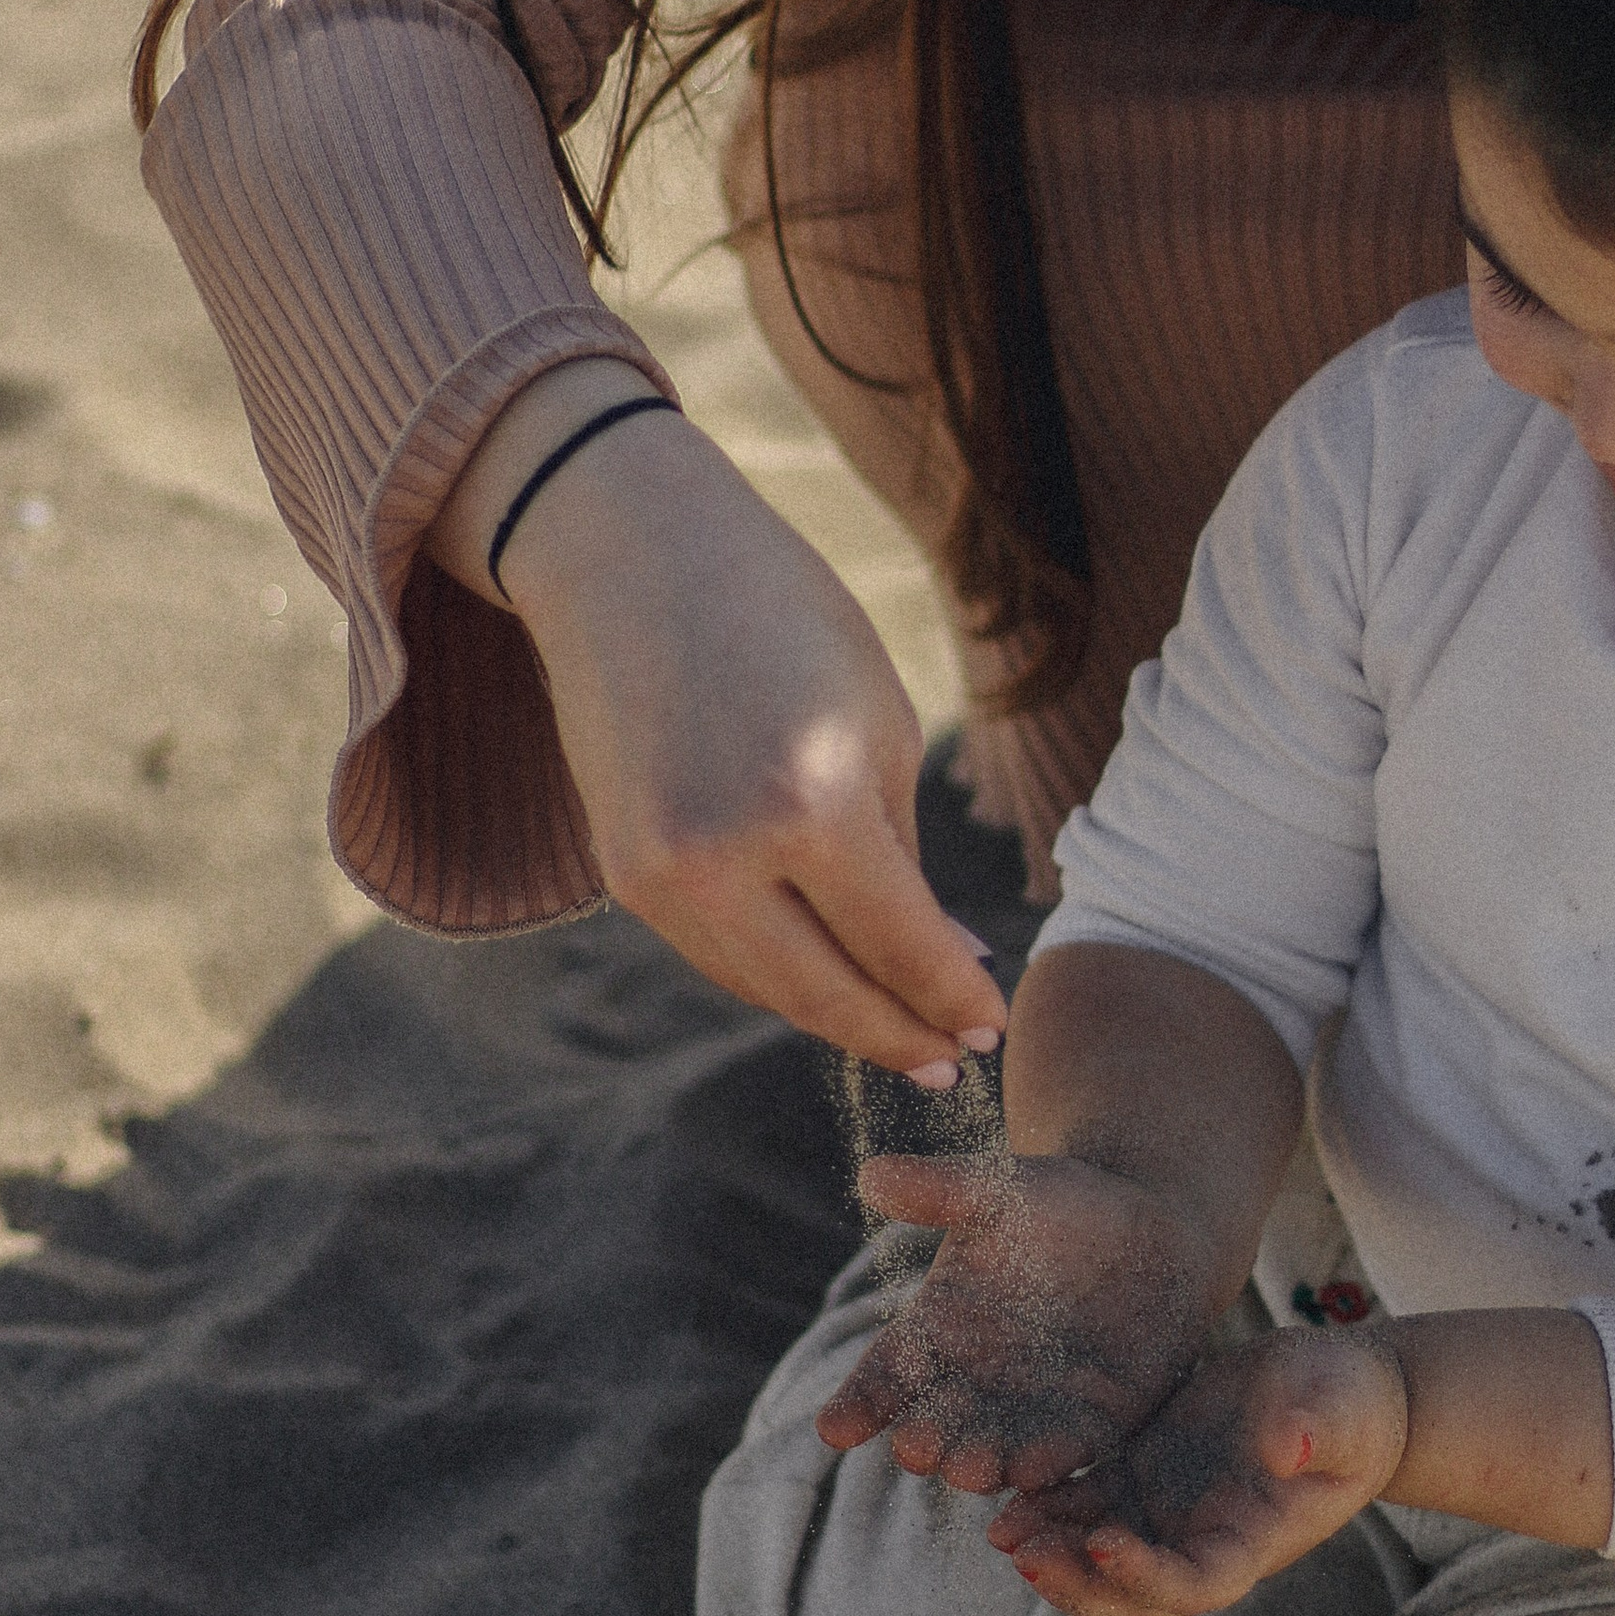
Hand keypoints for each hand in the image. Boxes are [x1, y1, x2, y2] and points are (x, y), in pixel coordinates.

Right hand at [430, 360, 1005, 1079]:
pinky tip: (824, 976)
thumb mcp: (874, 721)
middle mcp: (721, 855)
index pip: (899, 944)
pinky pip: (714, 952)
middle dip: (898, 1035)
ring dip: (836, 1015)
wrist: (630, 554)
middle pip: (825, 994)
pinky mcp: (620, 874)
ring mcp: (657, 873)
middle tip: (953, 1062)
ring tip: (900, 1029)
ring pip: (763, 986)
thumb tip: (948, 963)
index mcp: (809, 804)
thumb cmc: (781, 614)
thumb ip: (903, 856)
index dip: (953, 997)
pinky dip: (773, 974)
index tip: (994, 1025)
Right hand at [815, 1129, 1227, 1496]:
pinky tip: (1038, 1474)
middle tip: (917, 1450)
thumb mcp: (999, 1190)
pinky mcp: (1094, 1423)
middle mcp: (976, 1383)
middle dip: (925, 1441)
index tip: (834, 1428)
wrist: (1150, 1224)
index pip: (886, 1374)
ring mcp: (1033, 1410)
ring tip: (971, 1470)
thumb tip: (872, 1175)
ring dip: (981, 1465)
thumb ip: (939, 1189)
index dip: (859, 1403)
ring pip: (996, 1450)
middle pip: (936, 1423)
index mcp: (937, 1331)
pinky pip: (1068, 1454)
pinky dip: (1051, 1467)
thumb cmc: (1058, 1202)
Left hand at [987, 1323, 1411, 1615]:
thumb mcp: (1342, 1412)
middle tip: (1026, 1554)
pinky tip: (1010, 1497)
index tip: (1100, 1541)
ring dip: (1051, 1552)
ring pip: (1096, 1558)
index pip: (1193, 1584)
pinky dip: (1049, 1509)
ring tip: (1002, 1531)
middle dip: (1076, 1585)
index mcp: (1251, 1542)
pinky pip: (1087, 1506)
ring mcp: (1167, 1513)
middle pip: (1131, 1595)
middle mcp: (1201, 1541)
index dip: (1143, 1576)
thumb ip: (1318, 1431)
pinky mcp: (1143, 1475)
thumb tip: (1288, 1446)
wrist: (1336, 1393)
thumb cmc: (1351, 1406)